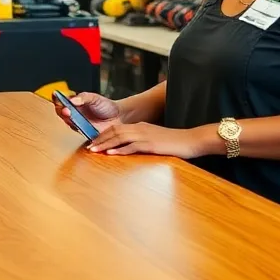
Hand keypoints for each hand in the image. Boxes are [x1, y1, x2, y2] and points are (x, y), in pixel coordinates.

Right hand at [53, 92, 122, 135]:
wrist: (118, 117)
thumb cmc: (106, 106)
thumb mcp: (95, 98)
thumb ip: (84, 97)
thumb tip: (72, 100)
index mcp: (74, 103)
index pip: (61, 100)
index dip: (56, 98)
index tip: (55, 95)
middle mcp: (74, 114)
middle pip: (61, 112)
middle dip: (61, 110)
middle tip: (66, 108)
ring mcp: (78, 123)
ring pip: (68, 122)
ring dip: (68, 119)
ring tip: (70, 114)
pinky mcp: (84, 132)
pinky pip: (78, 131)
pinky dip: (76, 128)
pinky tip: (77, 125)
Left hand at [86, 122, 213, 159]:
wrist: (191, 139)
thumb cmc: (174, 142)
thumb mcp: (155, 139)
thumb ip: (141, 142)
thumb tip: (129, 148)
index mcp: (140, 126)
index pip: (117, 128)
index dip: (103, 135)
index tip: (93, 142)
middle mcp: (140, 128)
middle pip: (114, 131)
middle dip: (100, 139)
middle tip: (88, 147)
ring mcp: (145, 135)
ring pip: (120, 137)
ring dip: (105, 144)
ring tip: (93, 150)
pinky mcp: (151, 144)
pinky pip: (132, 146)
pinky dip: (120, 150)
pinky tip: (111, 153)